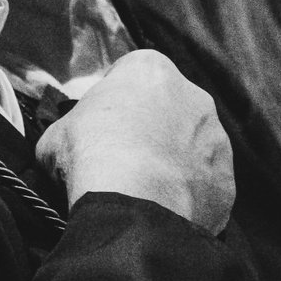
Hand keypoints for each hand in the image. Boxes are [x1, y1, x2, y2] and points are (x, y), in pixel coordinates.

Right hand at [35, 49, 234, 235]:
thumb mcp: (54, 136)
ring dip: (172, 164)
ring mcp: (216, 139)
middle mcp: (194, 95)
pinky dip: (187, 196)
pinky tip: (163, 211)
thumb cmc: (91, 156)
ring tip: (144, 192)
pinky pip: (204, 185)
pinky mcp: (226, 179)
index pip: (131, 77)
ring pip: (192, 148)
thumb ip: (67, 130)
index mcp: (151, 70)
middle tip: (123, 161)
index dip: (113, 103)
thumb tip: (63, 145)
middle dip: (150, 131)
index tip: (101, 129)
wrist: (134, 205)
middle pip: (168, 110)